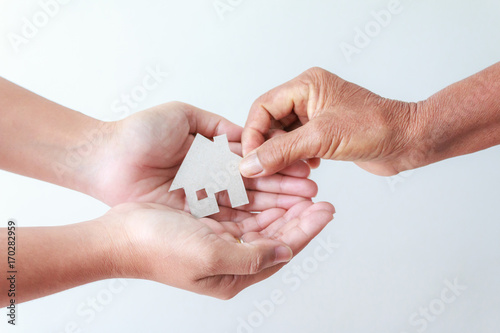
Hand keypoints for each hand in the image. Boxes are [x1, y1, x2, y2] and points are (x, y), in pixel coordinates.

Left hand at [86, 102, 317, 218]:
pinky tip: (275, 223)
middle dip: (286, 192)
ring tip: (304, 209)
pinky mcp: (191, 218)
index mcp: (211, 157)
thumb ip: (217, 126)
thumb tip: (248, 134)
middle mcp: (211, 182)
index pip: (254, 165)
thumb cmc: (139, 133)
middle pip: (256, 188)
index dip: (279, 168)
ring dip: (275, 208)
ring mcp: (203, 202)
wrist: (106, 157)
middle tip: (314, 195)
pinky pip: (226, 220)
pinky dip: (251, 221)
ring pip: (247, 206)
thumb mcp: (183, 116)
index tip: (305, 171)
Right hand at [100, 201, 334, 298]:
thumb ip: (252, 257)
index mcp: (234, 274)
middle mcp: (231, 258)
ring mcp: (220, 239)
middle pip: (276, 235)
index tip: (326, 210)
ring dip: (282, 204)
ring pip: (262, 220)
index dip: (306, 230)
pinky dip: (258, 197)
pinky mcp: (209, 221)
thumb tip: (286, 252)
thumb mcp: (210, 257)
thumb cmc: (158, 249)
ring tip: (301, 186)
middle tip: (320, 195)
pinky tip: (270, 184)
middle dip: (299, 215)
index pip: (282, 251)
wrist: (119, 236)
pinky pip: (242, 209)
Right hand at [240, 67, 421, 176]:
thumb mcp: (322, 139)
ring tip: (289, 171)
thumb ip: (281, 151)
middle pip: (270, 122)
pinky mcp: (323, 132)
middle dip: (267, 147)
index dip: (253, 133)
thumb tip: (249, 164)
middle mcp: (308, 97)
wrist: (409, 141)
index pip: (263, 106)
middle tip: (266, 169)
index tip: (249, 158)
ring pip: (283, 136)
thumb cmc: (376, 128)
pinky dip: (296, 159)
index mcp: (306, 86)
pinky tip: (308, 167)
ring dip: (282, 156)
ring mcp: (316, 115)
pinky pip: (297, 145)